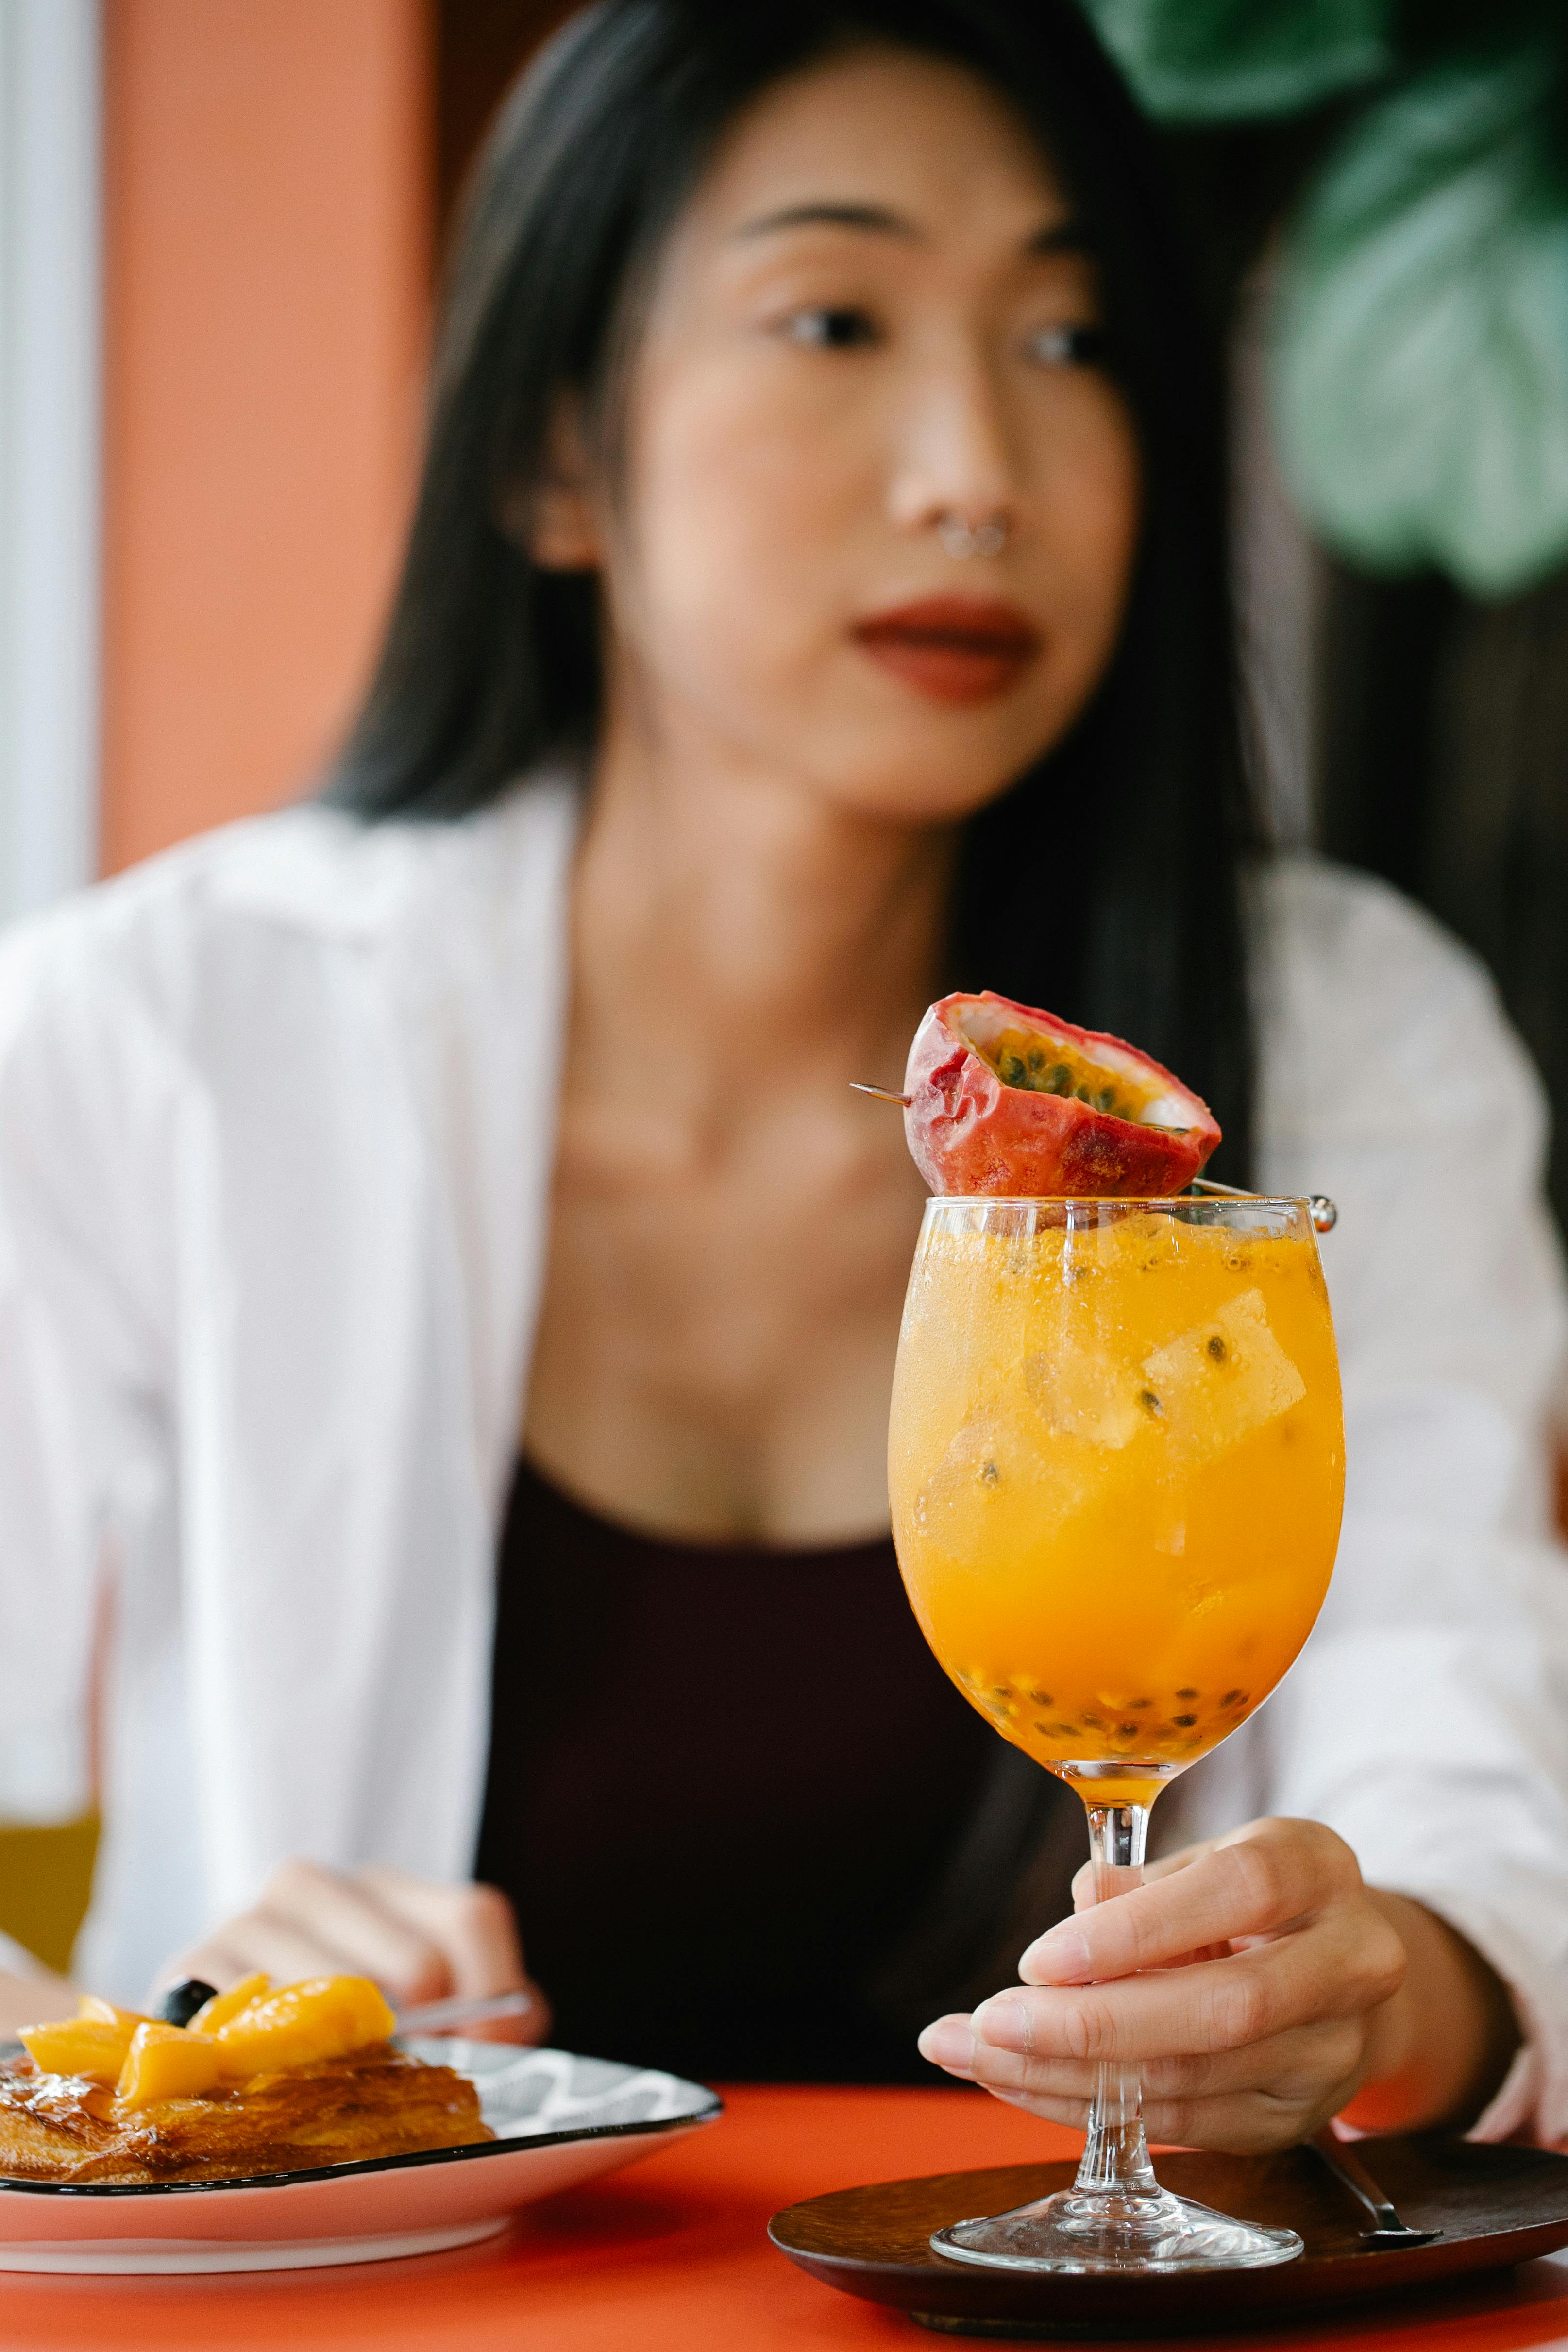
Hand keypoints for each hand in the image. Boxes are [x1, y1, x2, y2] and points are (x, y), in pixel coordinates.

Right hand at [153, 1863, 549, 2044]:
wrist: (204, 2037)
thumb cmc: (330, 2034)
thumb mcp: (418, 2012)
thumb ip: (483, 2018)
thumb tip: (508, 2032)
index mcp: (381, 1887)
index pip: (472, 1917)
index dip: (495, 1991)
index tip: (491, 2046)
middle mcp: (311, 1883)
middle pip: (418, 1965)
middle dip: (431, 2037)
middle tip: (414, 2077)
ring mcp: (246, 1920)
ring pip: (342, 1998)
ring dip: (359, 2059)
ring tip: (349, 2084)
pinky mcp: (191, 1968)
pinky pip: (262, 2026)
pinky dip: (285, 2066)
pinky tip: (286, 2078)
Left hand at [919, 1818, 1411, 2151]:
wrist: (1340, 1969)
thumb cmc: (1256, 1901)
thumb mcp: (1206, 1858)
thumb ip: (1143, 1881)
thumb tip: (1080, 1907)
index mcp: (1319, 1868)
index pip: (1239, 1893)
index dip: (1137, 1930)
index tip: (1041, 1957)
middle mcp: (1348, 1963)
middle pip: (1222, 2008)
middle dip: (1092, 2025)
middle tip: (990, 2024)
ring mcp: (1332, 2053)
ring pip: (1195, 2080)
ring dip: (1070, 2076)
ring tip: (977, 2054)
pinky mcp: (1300, 2118)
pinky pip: (1188, 2126)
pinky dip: (1095, 2109)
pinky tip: (1024, 2084)